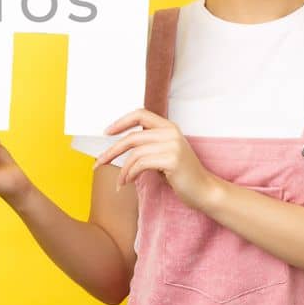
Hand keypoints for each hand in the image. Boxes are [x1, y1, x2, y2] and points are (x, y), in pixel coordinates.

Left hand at [93, 108, 222, 208]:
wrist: (204, 190)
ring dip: (123, 170)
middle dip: (112, 151)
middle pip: (132, 137)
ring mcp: (172, 145)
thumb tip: (121, 144)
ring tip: (120, 181)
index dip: (121, 121)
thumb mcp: (165, 153)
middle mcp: (170, 132)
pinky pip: (141, 164)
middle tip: (99, 162)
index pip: (140, 114)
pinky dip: (129, 174)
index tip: (107, 132)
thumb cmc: (182, 174)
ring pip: (135, 153)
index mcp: (168, 127)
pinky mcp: (172, 160)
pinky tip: (127, 182)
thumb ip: (149, 144)